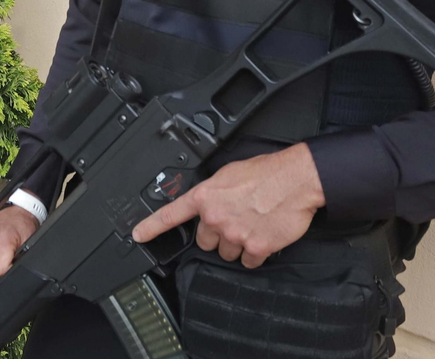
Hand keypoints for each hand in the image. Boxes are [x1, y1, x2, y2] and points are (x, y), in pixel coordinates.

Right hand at [0, 203, 40, 285]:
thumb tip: (14, 277)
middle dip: (0, 273)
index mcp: (1, 239)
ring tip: (4, 259)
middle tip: (11, 263)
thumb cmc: (26, 225)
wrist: (18, 210)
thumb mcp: (30, 244)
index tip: (15, 266)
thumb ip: (19, 262)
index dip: (8, 273)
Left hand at [131, 142, 324, 268]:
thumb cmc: (266, 172)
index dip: (151, 227)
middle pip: (205, 241)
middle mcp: (216, 217)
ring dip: (236, 245)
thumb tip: (209, 202)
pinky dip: (255, 253)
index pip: (171, 215)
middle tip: (235, 220)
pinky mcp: (255, 247)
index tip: (138, 235)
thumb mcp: (229, 174)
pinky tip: (263, 236)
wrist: (296, 180)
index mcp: (206, 196)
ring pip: (226, 253)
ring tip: (252, 225)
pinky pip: (248, 262)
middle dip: (218, 234)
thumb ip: (213, 192)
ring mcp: (235, 235)